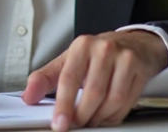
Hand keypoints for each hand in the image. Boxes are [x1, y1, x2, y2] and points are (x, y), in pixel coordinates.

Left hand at [22, 31, 167, 129]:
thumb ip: (46, 78)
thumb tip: (28, 96)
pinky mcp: (139, 68)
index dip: (63, 105)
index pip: (69, 79)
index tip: (59, 123)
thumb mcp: (69, 60)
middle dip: (83, 115)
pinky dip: (115, 115)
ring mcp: (124, 57)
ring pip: (111, 100)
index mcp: (82, 46)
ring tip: (92, 119)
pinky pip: (126, 102)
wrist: (135, 43)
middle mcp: (103, 48)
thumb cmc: (98, 54)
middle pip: (92, 93)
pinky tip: (107, 115)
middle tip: (76, 124)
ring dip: (100, 117)